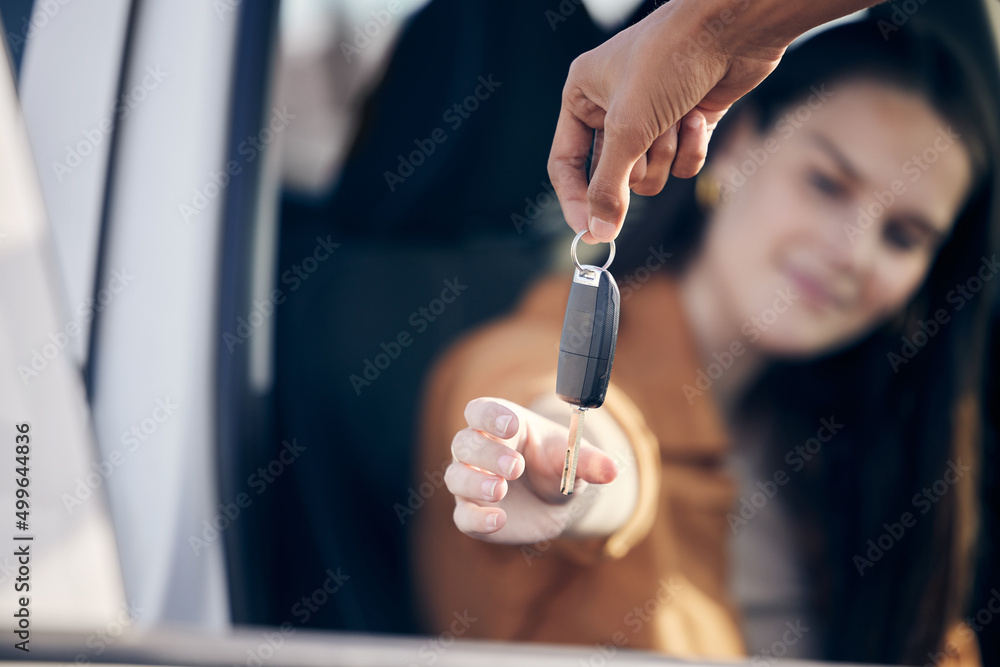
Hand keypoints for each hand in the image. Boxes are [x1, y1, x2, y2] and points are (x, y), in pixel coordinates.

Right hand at [446, 397, 618, 543]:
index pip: (479, 411)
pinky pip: (464, 516)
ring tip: (500, 490)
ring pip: (457, 478)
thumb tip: (612, 470)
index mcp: (499, 423)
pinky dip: (477, 518)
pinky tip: (499, 520)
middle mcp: (478, 450)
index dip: (489, 416)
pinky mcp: (473, 513)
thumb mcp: (576, 458)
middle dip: (487, 454)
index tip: (511, 426)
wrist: (557, 500)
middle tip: (515, 467)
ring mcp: (471, 482)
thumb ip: (590, 461)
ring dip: (475, 482)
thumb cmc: (559, 464)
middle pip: (465, 444)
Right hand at [548, 0, 785, 242]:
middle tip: (649, 137)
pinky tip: (699, 117)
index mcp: (583, 97)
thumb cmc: (669, 59)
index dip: (575, 199)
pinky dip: (691, 148)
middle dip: (637, 162)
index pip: (566, 162)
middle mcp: (614, 108)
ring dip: (665, 153)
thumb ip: (608, 186)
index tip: (590, 232)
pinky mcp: (686, 123)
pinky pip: (680, 164)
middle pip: (613, 174)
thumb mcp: (628, 128)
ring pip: (649, 174)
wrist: (733, 28)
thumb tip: (597, 231)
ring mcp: (652, 117)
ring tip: (677, 117)